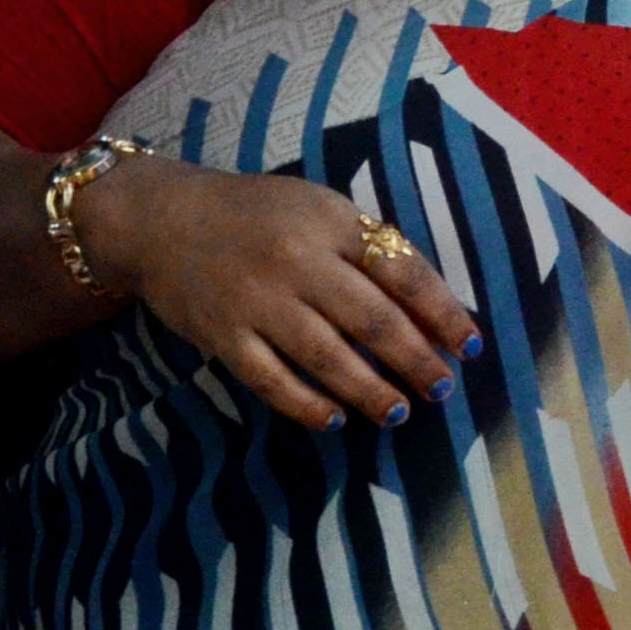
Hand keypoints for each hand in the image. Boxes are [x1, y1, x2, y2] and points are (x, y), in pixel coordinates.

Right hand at [77, 156, 475, 433]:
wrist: (161, 218)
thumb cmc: (257, 215)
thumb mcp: (319, 210)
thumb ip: (366, 247)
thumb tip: (426, 304)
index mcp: (333, 224)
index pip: (404, 272)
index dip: (443, 313)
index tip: (469, 346)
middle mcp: (298, 262)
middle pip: (373, 321)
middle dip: (416, 361)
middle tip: (442, 389)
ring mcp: (257, 301)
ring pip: (328, 357)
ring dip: (370, 390)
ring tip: (399, 411)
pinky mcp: (222, 333)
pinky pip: (271, 379)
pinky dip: (305, 404)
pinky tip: (334, 419)